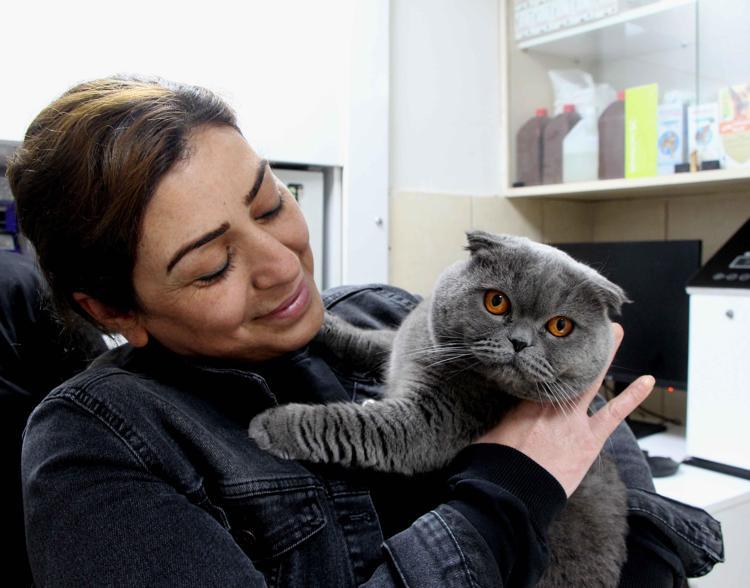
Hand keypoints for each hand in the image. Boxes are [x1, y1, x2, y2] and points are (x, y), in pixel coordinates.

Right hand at [475, 323, 653, 496]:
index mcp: (524, 400)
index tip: (552, 335)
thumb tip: (494, 409)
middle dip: (575, 343)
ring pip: (592, 380)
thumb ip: (499, 417)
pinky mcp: (589, 438)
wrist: (513, 491)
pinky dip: (632, 396)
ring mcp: (571, 419)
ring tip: (616, 332)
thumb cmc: (496, 465)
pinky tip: (647, 382)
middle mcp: (549, 403)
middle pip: (565, 366)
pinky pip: (614, 412)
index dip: (547, 353)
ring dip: (605, 356)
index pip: (539, 370)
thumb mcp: (489, 433)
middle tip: (586, 320)